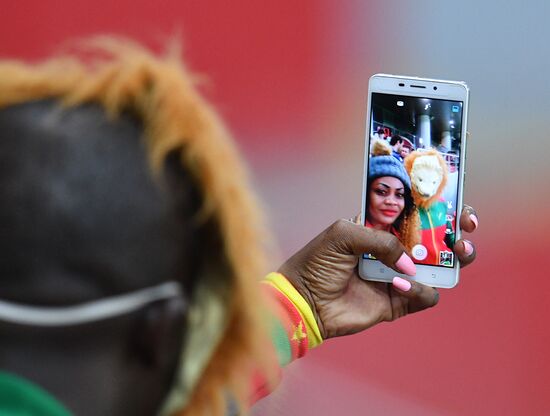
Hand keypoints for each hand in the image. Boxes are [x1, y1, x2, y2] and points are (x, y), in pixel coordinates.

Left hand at [278, 206, 477, 338]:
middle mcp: (392, 252)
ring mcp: (397, 277)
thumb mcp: (344, 234)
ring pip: (439, 269)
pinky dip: (418, 289)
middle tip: (464, 228)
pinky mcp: (397, 303)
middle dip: (457, 232)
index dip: (438, 208)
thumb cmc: (317, 262)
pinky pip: (424, 296)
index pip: (415, 215)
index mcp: (380, 229)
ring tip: (457, 252)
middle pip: (435, 241)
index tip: (456, 203)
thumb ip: (381, 239)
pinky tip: (398, 284)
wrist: (303, 301)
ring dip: (453, 260)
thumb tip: (409, 261)